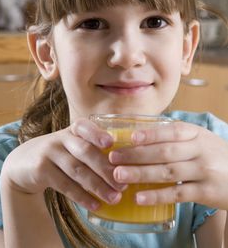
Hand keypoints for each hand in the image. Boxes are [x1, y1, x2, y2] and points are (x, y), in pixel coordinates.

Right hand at [1, 119, 125, 210]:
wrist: (23, 164)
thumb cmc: (59, 154)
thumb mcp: (71, 145)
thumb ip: (91, 149)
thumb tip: (124, 168)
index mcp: (72, 130)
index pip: (84, 127)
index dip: (97, 134)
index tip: (111, 143)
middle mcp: (60, 138)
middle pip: (85, 151)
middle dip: (105, 168)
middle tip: (123, 184)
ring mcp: (49, 152)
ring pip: (76, 170)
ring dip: (98, 186)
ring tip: (114, 198)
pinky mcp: (40, 170)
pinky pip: (65, 185)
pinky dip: (82, 196)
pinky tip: (96, 205)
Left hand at [109, 121, 227, 209]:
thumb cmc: (215, 155)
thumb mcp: (202, 139)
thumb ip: (178, 136)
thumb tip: (143, 132)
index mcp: (197, 134)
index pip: (172, 131)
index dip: (150, 133)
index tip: (129, 137)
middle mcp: (201, 150)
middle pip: (165, 151)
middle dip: (137, 154)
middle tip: (114, 158)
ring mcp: (205, 171)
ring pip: (168, 172)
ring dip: (141, 173)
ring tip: (119, 176)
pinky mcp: (207, 192)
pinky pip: (178, 194)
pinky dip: (158, 196)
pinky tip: (140, 197)